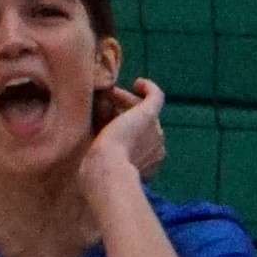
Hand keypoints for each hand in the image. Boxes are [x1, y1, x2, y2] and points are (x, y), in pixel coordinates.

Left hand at [80, 79, 166, 193]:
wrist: (106, 169)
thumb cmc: (100, 173)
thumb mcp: (105, 166)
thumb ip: (108, 159)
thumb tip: (99, 150)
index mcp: (150, 163)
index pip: (138, 140)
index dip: (123, 130)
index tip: (103, 124)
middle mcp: (157, 147)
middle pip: (141, 123)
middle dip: (123, 113)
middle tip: (104, 106)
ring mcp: (156, 130)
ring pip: (143, 109)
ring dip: (126, 101)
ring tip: (109, 95)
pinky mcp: (150, 114)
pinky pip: (155, 96)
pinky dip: (148, 87)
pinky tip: (137, 83)